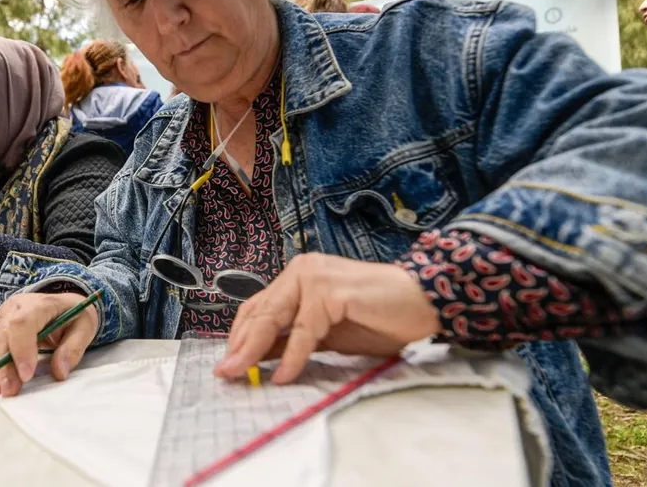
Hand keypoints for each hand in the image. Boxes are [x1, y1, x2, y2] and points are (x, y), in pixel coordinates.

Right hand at [0, 292, 99, 396]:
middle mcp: (15, 308)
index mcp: (39, 304)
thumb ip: (73, 349)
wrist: (63, 304)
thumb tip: (60, 372)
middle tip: (6, 390)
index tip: (26, 376)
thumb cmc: (73, 315)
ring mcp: (4, 317)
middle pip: (2, 336)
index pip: (23, 323)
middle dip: (2, 366)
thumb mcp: (84, 327)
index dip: (21, 350)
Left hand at [214, 253, 439, 383]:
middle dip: (239, 346)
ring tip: (241, 375)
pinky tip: (283, 375)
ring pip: (274, 319)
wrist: (421, 304)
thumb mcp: (325, 335)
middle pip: (259, 312)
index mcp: (298, 277)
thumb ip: (291, 340)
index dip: (239, 336)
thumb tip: (258, 359)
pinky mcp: (330, 291)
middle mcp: (301, 271)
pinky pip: (304, 331)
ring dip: (254, 351)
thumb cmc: (378, 318)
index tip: (227, 363)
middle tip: (224, 373)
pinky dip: (292, 357)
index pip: (257, 307)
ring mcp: (315, 277)